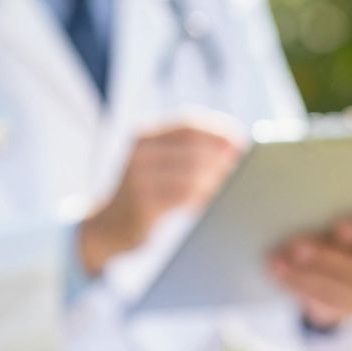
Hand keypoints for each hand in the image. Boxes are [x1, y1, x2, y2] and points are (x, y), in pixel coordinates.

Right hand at [79, 122, 241, 275]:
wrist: (106, 227)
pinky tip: (214, 201)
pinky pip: (185, 197)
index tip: (242, 141)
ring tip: (235, 185)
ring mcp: (138, 180)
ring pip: (193, 173)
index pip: (188, 123)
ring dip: (219, 179)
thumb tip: (237, 150)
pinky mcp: (143, 206)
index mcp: (144, 137)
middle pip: (194, 148)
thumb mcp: (157, 164)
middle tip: (245, 167)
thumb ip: (187, 152)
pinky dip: (205, 197)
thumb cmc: (146, 193)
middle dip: (224, 157)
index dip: (219, 130)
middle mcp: (139, 153)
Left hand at [271, 211, 351, 329]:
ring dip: (305, 277)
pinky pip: (323, 304)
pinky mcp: (348, 309)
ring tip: (278, 263)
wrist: (344, 262)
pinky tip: (278, 273)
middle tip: (297, 247)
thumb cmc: (340, 227)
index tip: (338, 227)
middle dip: (326, 260)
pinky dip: (298, 286)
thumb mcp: (342, 218)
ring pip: (340, 292)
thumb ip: (331, 214)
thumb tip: (299, 210)